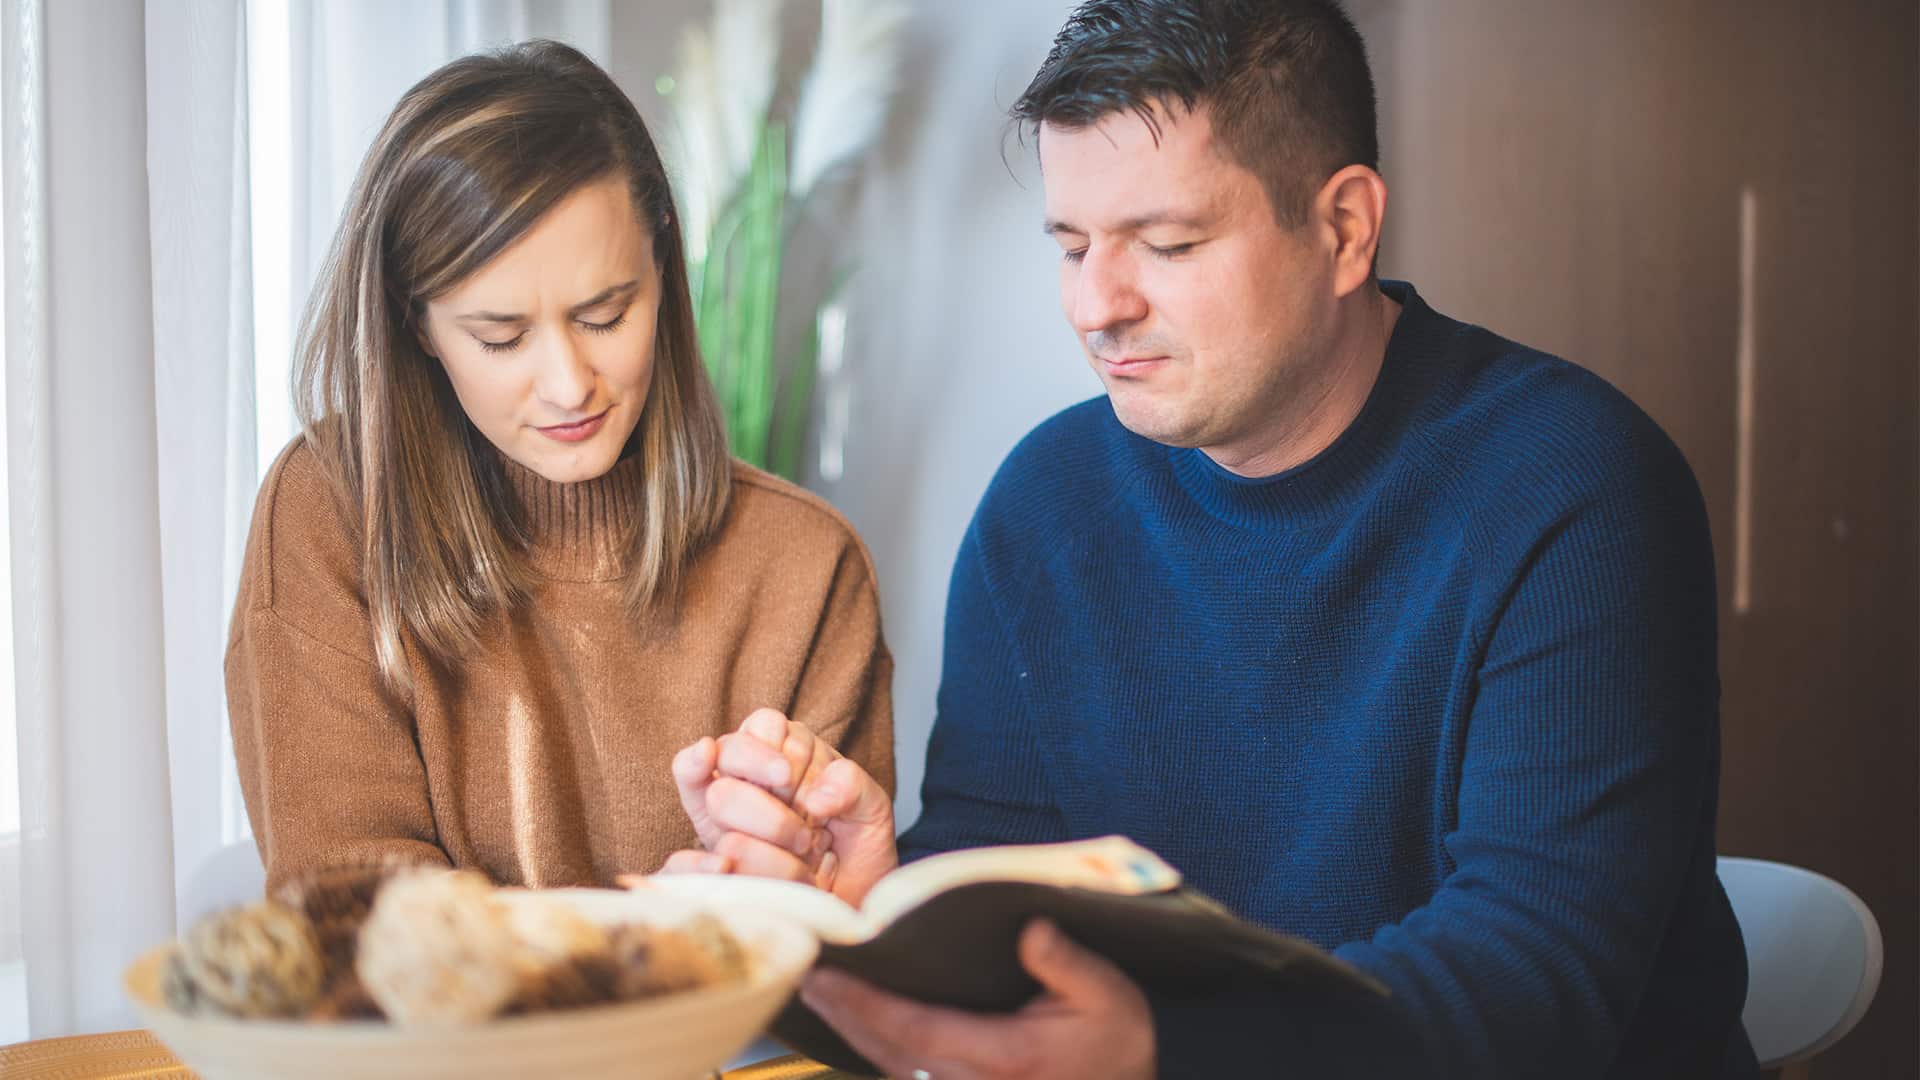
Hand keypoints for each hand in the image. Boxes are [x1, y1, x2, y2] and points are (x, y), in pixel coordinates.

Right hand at [670, 709, 897, 903]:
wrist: (854, 906)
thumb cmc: (857, 851)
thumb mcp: (872, 811)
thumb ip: (851, 786)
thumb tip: (816, 798)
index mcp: (783, 754)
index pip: (761, 725)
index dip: (770, 752)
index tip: (788, 779)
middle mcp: (746, 781)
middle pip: (730, 761)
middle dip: (770, 806)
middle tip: (804, 835)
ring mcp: (723, 824)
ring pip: (717, 804)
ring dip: (765, 839)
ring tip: (800, 863)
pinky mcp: (710, 868)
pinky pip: (680, 862)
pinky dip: (698, 863)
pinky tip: (722, 868)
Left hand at [799, 919, 1155, 1079]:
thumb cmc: (1117, 1046)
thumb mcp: (1109, 996)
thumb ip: (1067, 964)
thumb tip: (1032, 929)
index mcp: (1004, 1056)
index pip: (914, 1028)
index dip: (864, 1003)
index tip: (827, 976)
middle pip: (888, 1050)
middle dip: (843, 1013)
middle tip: (805, 976)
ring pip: (891, 1068)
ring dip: (852, 1031)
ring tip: (821, 993)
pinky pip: (908, 1077)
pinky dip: (877, 1048)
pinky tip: (858, 1022)